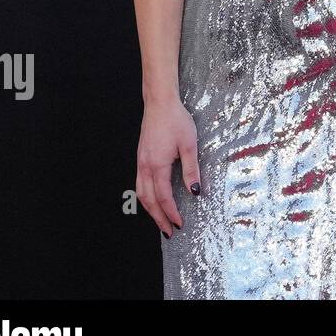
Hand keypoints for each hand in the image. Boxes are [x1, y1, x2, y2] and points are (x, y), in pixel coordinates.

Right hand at [136, 96, 199, 236]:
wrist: (159, 103)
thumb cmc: (176, 121)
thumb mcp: (189, 144)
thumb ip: (191, 169)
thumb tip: (195, 191)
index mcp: (157, 166)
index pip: (163, 197)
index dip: (171, 213)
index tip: (179, 224)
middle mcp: (145, 167)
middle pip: (149, 200)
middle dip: (158, 218)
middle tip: (168, 232)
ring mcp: (140, 163)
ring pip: (141, 194)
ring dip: (150, 210)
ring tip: (160, 221)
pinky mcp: (141, 158)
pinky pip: (140, 184)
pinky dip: (146, 197)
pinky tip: (153, 200)